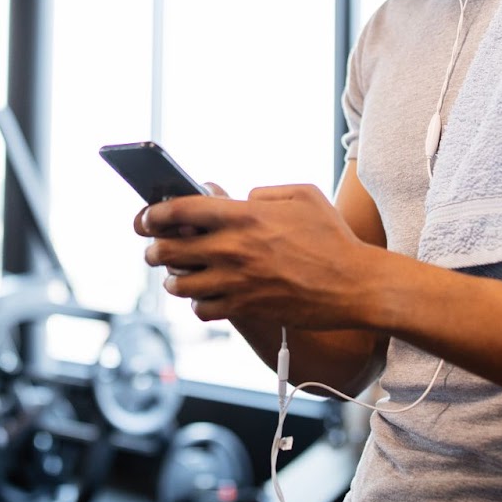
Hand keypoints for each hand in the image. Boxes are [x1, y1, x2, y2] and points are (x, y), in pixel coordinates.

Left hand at [136, 184, 380, 328]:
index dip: (154, 213)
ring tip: (177, 275)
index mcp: (243, 215)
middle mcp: (233, 248)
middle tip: (155, 249)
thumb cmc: (333, 237)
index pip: (179, 211)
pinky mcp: (246, 308)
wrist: (355, 285)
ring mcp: (237, 281)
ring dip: (173, 279)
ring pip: (180, 284)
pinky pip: (202, 309)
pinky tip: (204, 296)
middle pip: (169, 250)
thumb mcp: (303, 195)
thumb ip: (265, 192)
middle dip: (155, 249)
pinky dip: (198, 303)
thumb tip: (241, 198)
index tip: (146, 218)